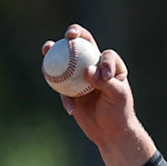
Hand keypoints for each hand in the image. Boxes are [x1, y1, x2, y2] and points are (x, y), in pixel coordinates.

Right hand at [44, 24, 156, 165]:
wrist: (109, 132)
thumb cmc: (119, 112)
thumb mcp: (118, 97)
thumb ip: (105, 82)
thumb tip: (87, 70)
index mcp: (111, 65)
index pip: (105, 55)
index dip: (104, 60)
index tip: (104, 76)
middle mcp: (94, 65)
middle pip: (82, 44)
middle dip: (75, 33)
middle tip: (69, 36)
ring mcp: (79, 75)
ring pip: (64, 59)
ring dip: (53, 51)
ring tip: (47, 49)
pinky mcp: (68, 88)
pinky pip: (59, 85)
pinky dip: (62, 94)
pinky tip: (70, 107)